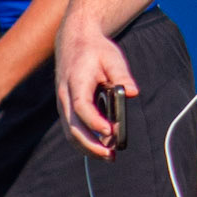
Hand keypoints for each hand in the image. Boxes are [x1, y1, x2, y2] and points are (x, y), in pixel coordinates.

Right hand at [55, 19, 137, 160]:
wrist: (74, 41)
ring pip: (70, 132)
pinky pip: (71, 130)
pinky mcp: (65, 109)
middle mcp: (65, 95)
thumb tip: (133, 93)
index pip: (81, 106)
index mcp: (76, 81)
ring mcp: (62, 104)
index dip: (94, 121)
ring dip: (88, 148)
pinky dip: (84, 142)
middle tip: (111, 154)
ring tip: (109, 156)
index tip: (110, 131)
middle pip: (72, 126)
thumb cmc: (96, 50)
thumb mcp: (112, 57)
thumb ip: (122, 75)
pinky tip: (101, 147)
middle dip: (91, 144)